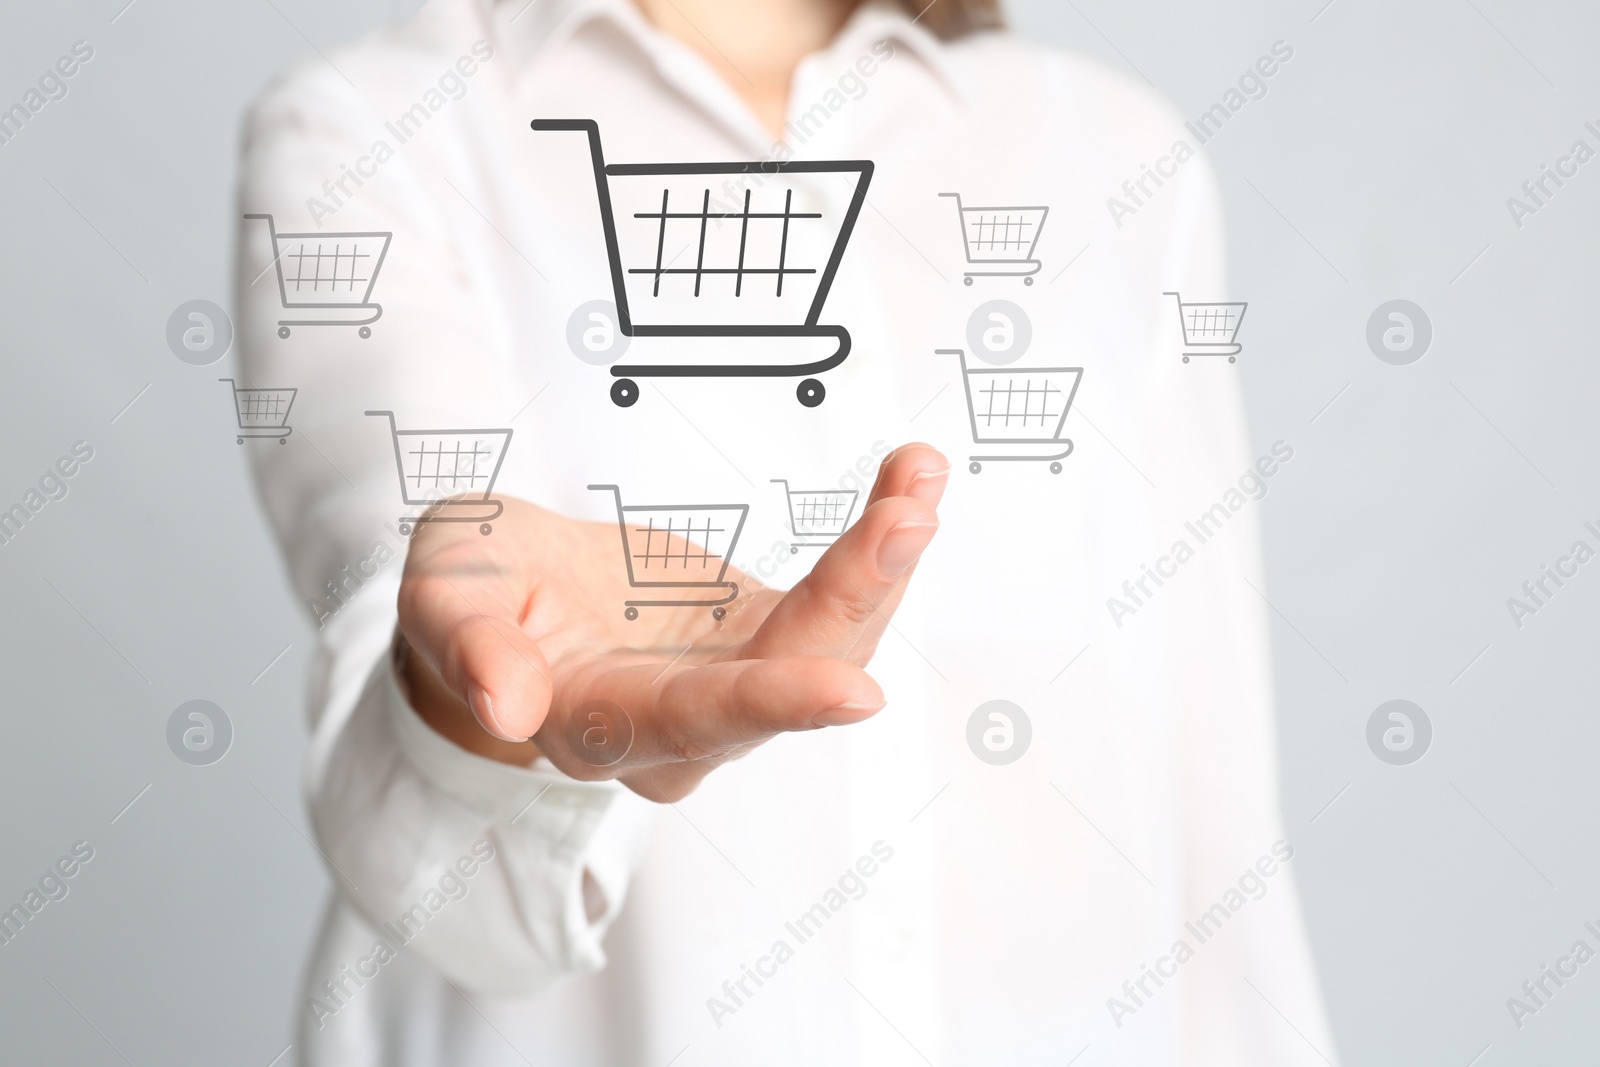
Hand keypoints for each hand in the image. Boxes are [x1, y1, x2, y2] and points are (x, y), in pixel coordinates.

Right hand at [395, 444, 947, 801]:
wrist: (512, 599)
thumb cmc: (473, 596)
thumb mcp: (446, 597)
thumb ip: (470, 646)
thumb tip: (506, 709)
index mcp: (600, 723)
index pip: (693, 720)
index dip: (773, 704)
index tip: (855, 692)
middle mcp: (686, 726)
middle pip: (790, 675)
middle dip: (857, 596)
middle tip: (909, 514)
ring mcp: (737, 683)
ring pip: (833, 640)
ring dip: (884, 561)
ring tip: (920, 473)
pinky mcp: (765, 639)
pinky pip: (839, 600)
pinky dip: (877, 545)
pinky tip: (909, 483)